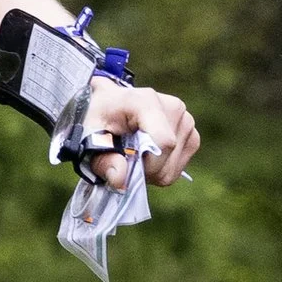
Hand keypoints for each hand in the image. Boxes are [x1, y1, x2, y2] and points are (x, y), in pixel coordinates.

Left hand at [83, 77, 198, 188]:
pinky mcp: (192, 134)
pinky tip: (148, 156)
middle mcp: (173, 107)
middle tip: (123, 157)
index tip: (124, 162)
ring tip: (135, 153)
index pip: (163, 142)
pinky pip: (179, 168)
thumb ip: (103, 160)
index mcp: (147, 101)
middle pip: (167, 157)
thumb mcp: (90, 138)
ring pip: (173, 167)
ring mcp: (186, 120)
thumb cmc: (98, 118)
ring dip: (152, 171)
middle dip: (144, 168)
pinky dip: (161, 170)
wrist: (109, 105)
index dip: (145, 163)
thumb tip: (120, 180)